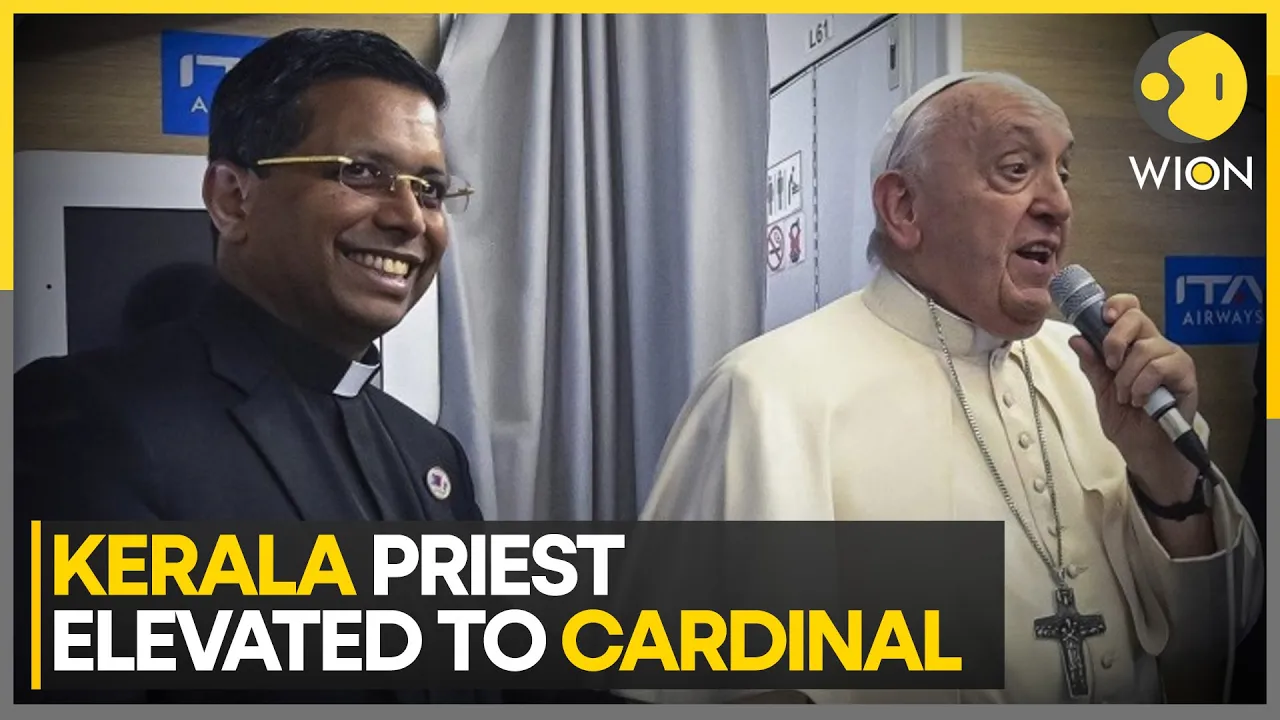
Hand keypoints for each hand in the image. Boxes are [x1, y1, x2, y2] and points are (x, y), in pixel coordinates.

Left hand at [1068, 294, 1199, 502]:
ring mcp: (1171, 358)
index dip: (1116, 305)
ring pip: (1144, 347)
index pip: (1128, 309)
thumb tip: (1077, 338)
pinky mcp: (1185, 375)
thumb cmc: (1128, 422)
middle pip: (1136, 318)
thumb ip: (1093, 366)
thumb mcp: (1102, 392)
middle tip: (1110, 367)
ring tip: (1127, 397)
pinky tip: (1142, 401)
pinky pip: (1159, 366)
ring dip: (1126, 377)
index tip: (1102, 318)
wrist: (1146, 451)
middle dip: (1114, 341)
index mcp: (1132, 345)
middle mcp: (1153, 346)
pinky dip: (1142, 385)